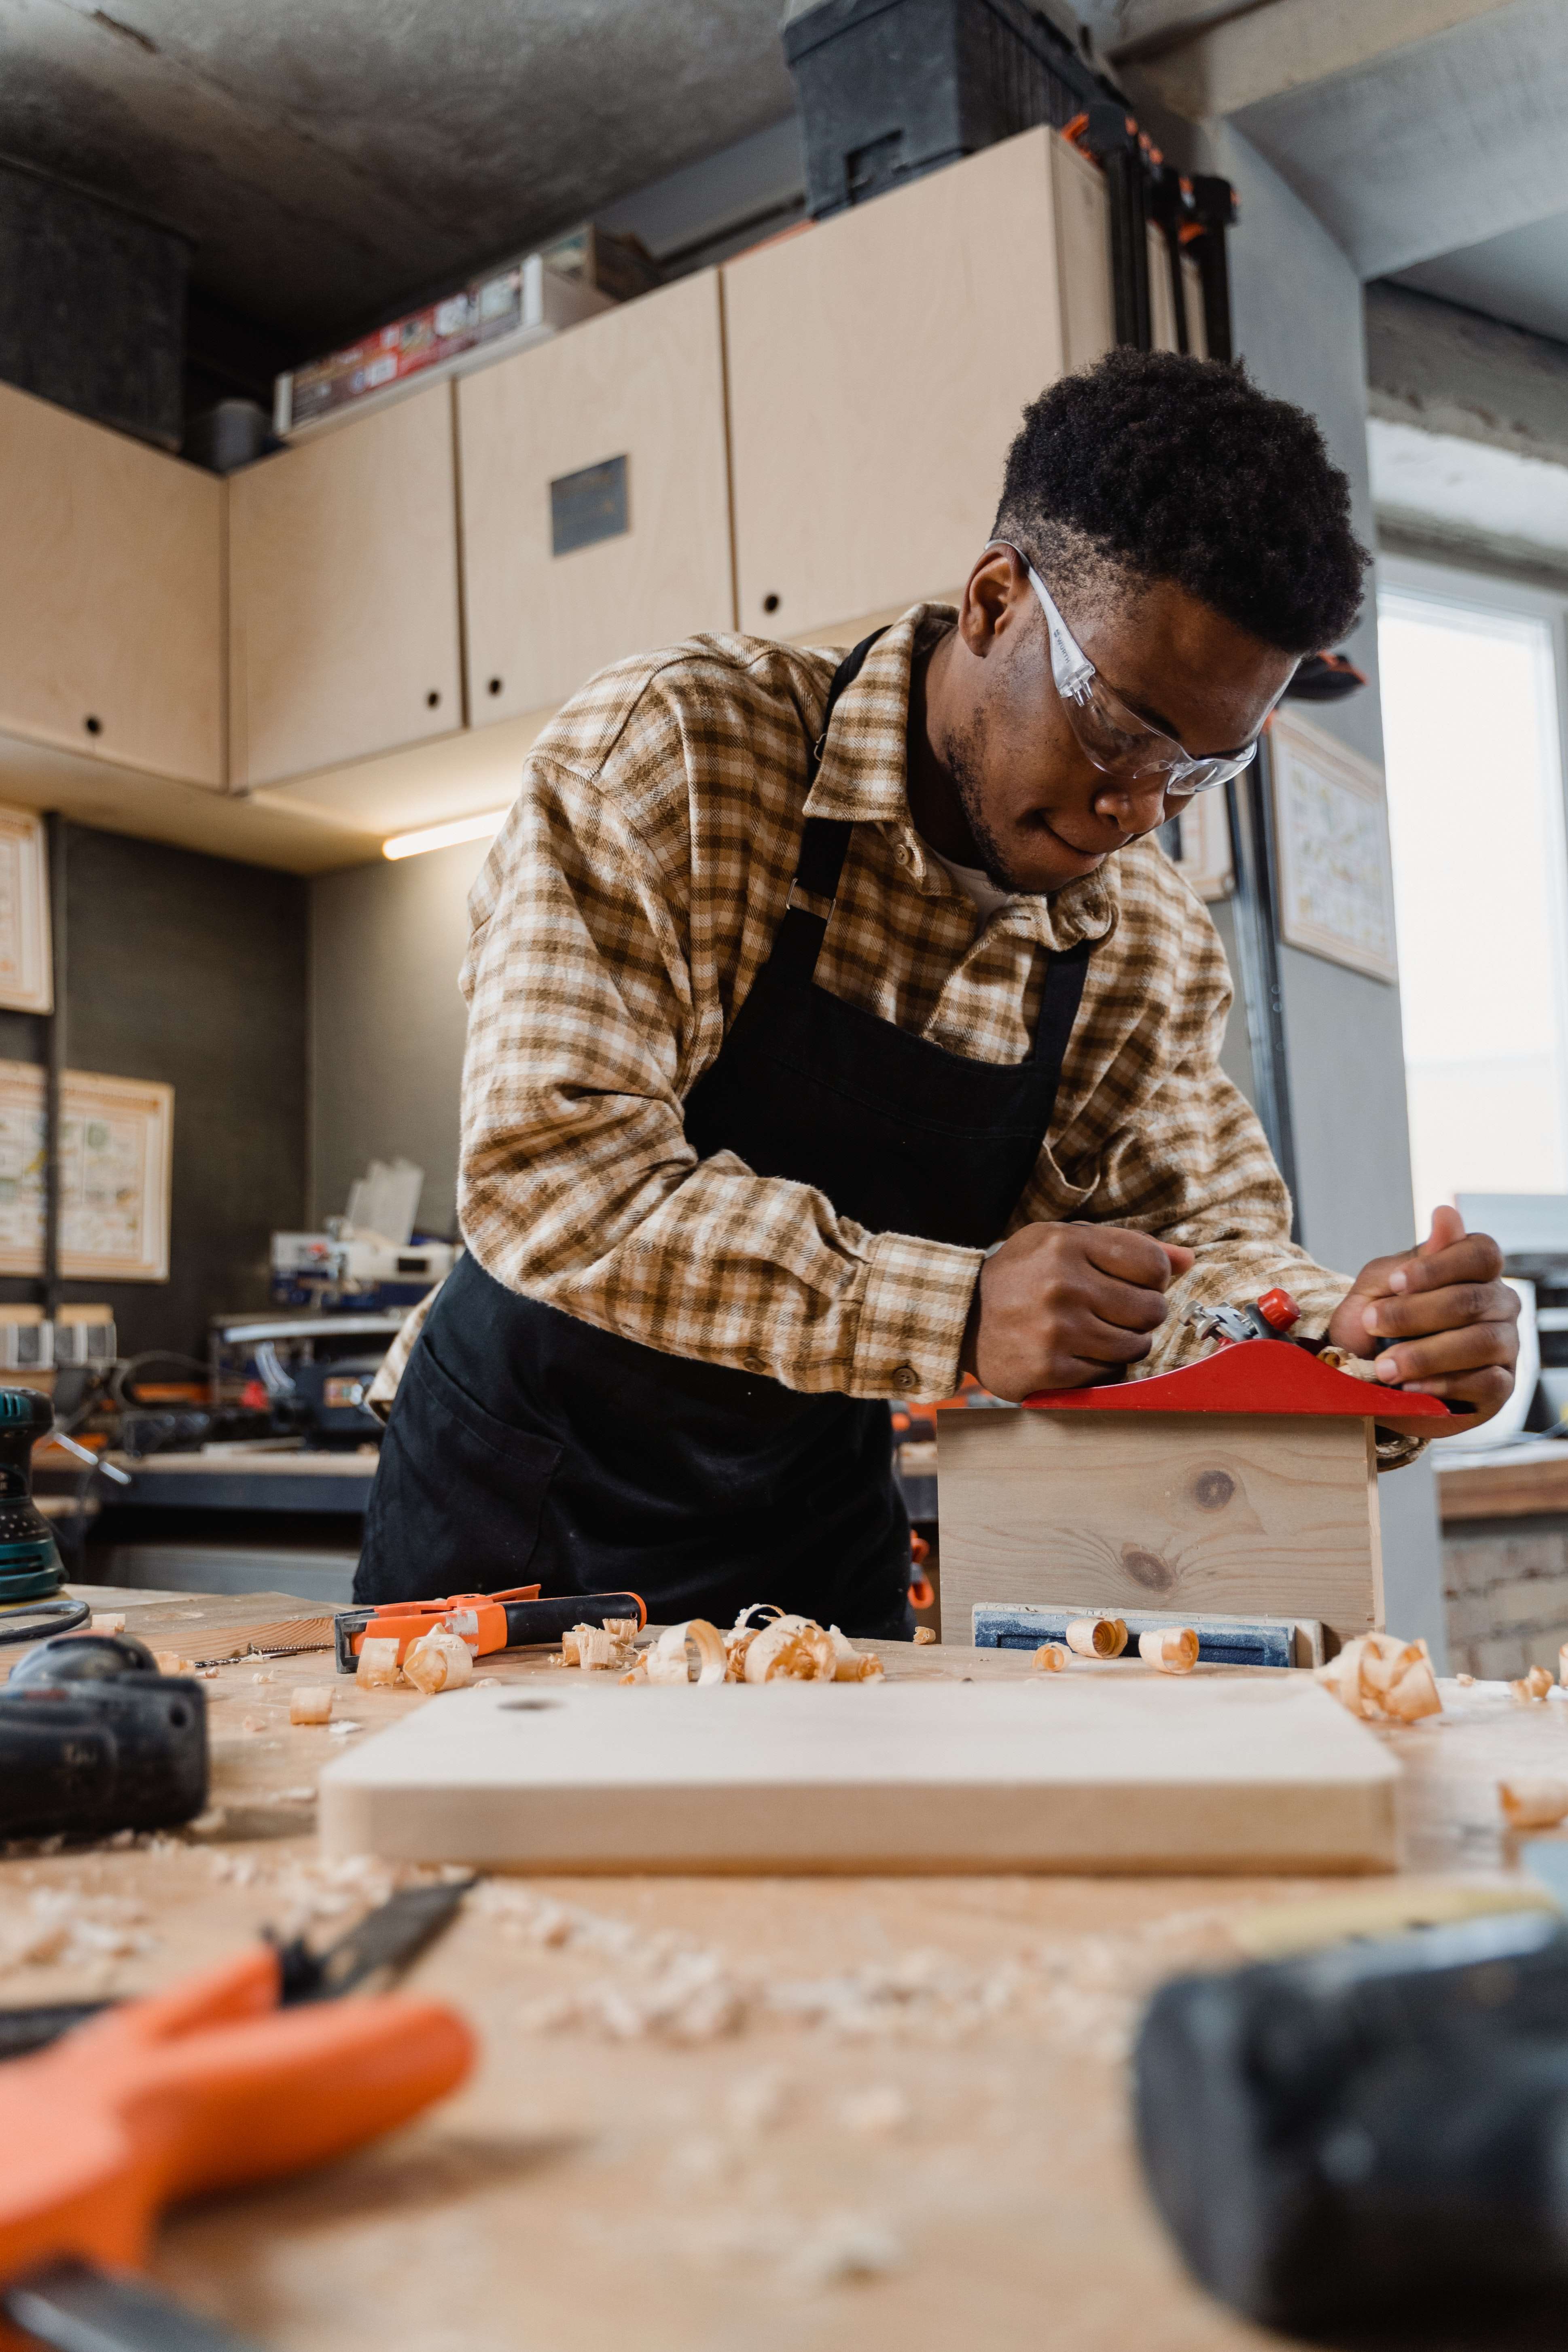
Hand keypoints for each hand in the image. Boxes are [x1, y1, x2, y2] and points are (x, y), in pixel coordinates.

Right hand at [961, 1222, 1195, 1401]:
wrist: (962, 1319)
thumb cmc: (1024, 1276)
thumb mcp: (1065, 1242)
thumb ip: (1128, 1246)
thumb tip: (1189, 1261)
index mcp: (1067, 1243)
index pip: (1153, 1264)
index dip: (1154, 1278)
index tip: (1134, 1284)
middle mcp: (1062, 1284)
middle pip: (1151, 1308)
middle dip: (1143, 1314)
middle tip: (1116, 1313)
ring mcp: (1055, 1330)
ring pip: (1135, 1346)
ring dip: (1127, 1343)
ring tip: (1099, 1334)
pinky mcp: (1049, 1370)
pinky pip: (1109, 1374)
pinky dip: (1102, 1368)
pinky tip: (1079, 1355)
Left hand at [1327, 1205, 1517, 1429]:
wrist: (1368, 1379)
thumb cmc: (1377, 1326)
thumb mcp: (1377, 1289)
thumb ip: (1410, 1258)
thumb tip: (1447, 1213)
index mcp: (1474, 1271)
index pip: (1481, 1253)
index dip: (1440, 1266)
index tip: (1396, 1283)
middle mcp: (1499, 1304)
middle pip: (1473, 1299)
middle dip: (1415, 1314)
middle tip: (1372, 1325)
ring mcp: (1505, 1346)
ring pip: (1482, 1342)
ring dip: (1426, 1354)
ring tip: (1384, 1366)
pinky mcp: (1500, 1388)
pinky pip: (1486, 1383)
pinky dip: (1443, 1384)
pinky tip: (1410, 1387)